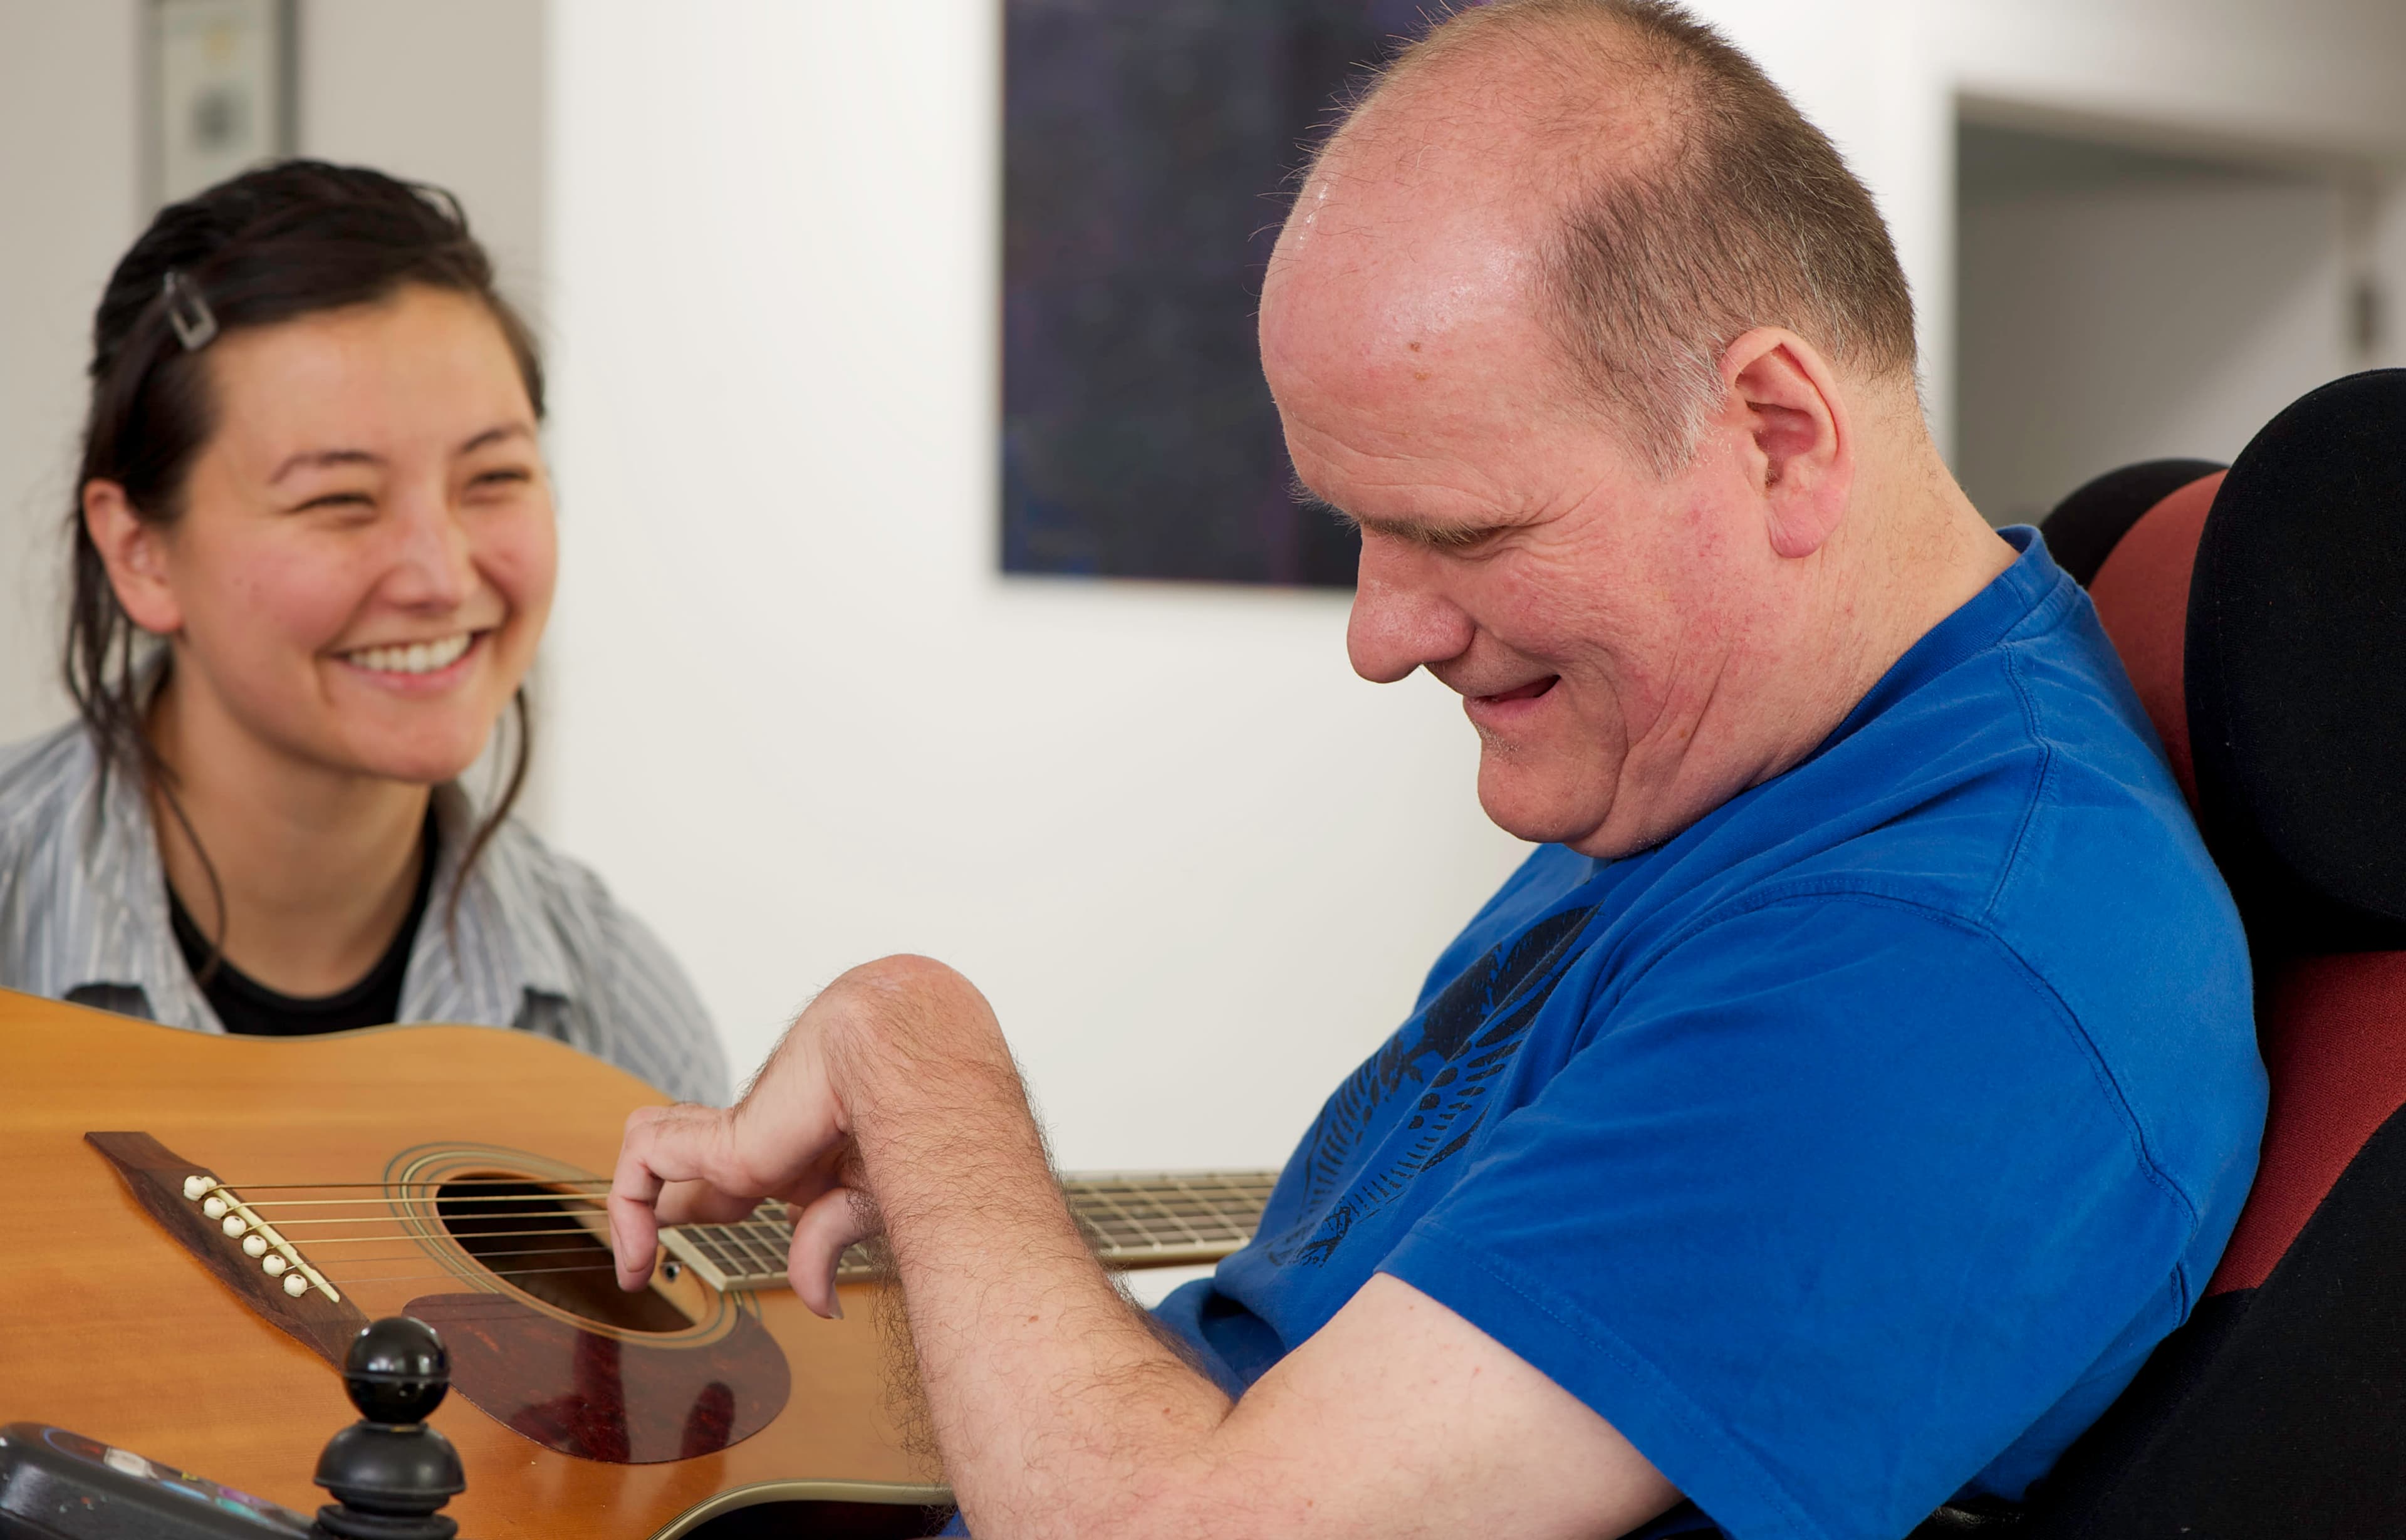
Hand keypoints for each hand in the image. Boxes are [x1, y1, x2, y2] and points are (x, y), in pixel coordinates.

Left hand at [605, 954, 1001, 1315]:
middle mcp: (768, 1138)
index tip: (717, 1249)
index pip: (740, 1176)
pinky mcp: (722, 1139)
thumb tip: (819, 1305)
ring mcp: (743, 1134)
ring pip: (657, 1145)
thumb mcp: (866, 1201)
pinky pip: (646, 1159)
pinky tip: (642, 1258)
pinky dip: (630, 1208)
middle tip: (637, 1257)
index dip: (711, 1210)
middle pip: (691, 1163)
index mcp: (805, 1153)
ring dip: (634, 1202)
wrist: (910, 1061)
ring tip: (633, 1262)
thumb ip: (825, 1243)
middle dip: (665, 1205)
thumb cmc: (914, 1119)